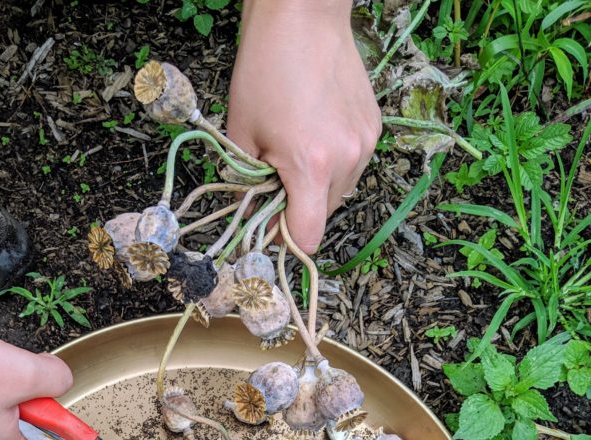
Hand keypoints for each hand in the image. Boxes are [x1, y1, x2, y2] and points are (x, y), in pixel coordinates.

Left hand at [227, 0, 381, 253]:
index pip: (308, 236)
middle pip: (323, 215)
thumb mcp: (242, 134)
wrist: (303, 15)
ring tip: (296, 152)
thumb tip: (256, 215)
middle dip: (297, 208)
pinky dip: (333, 163)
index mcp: (311, 166)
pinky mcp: (374, 129)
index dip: (285, 239)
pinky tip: (315, 134)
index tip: (270, 228)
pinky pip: (352, 165)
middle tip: (275, 179)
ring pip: (339, 192)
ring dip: (317, 187)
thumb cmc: (266, 69)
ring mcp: (365, 144)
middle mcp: (346, 160)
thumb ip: (248, 184)